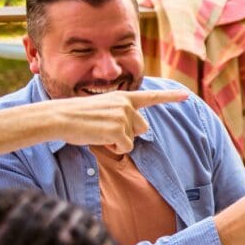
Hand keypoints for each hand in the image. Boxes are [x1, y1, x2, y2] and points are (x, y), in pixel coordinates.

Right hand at [54, 89, 188, 153]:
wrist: (58, 117)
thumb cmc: (77, 115)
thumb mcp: (102, 108)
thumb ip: (121, 114)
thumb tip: (136, 127)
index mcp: (123, 97)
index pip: (150, 97)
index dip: (171, 96)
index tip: (187, 95)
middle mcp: (126, 105)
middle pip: (143, 127)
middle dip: (129, 133)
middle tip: (106, 129)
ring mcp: (124, 116)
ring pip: (133, 139)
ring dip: (120, 141)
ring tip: (100, 132)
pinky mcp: (119, 130)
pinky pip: (126, 148)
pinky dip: (114, 149)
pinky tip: (100, 138)